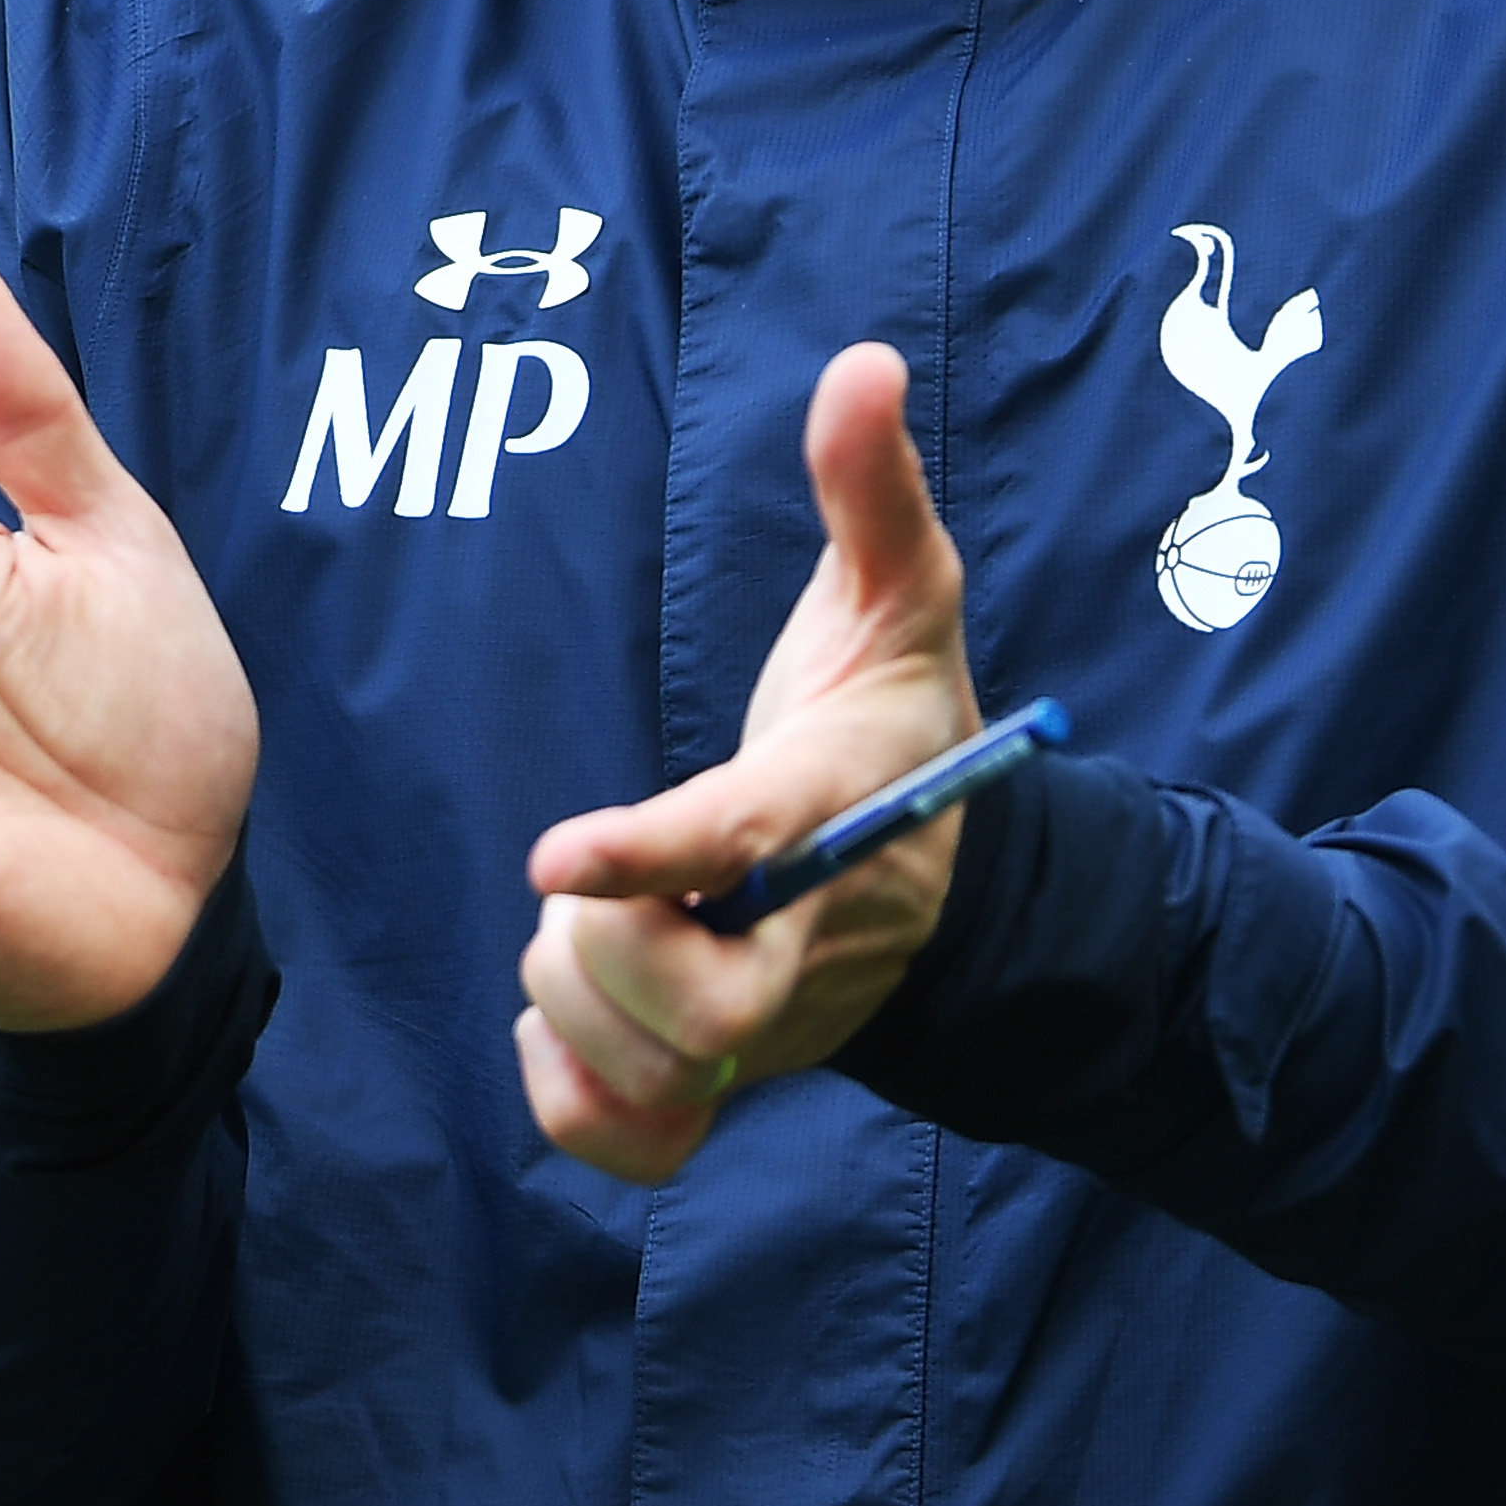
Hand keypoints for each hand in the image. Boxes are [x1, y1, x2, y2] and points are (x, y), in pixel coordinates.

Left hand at [517, 342, 982, 1180]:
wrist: (948, 878)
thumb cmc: (896, 715)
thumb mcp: (904, 593)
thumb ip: (873, 489)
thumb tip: (863, 361)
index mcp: (831, 817)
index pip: (734, 846)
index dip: (645, 855)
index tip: (557, 853)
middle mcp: (804, 944)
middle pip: (691, 1006)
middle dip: (604, 945)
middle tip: (591, 884)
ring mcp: (770, 1034)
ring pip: (644, 1069)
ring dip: (579, 1004)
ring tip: (596, 931)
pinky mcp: (732, 1085)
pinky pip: (631, 1144)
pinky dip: (575, 1103)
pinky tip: (566, 1026)